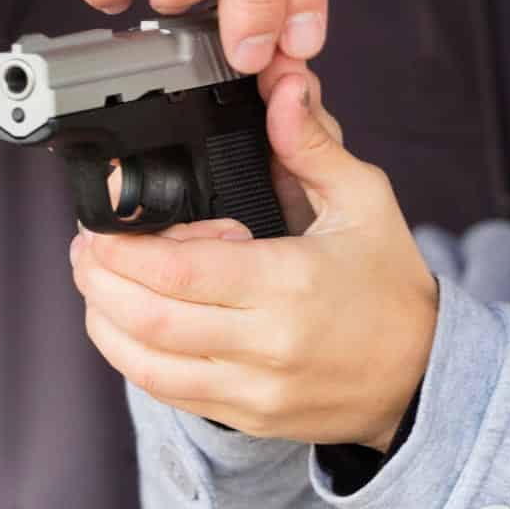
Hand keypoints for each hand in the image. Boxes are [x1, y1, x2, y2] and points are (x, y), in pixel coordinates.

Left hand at [70, 71, 437, 450]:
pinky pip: (167, 391)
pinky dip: (133, 355)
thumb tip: (283, 90)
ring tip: (99, 282)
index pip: (177, 270)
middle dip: (98, 279)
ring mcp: (253, 391)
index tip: (103, 221)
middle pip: (146, 320)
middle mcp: (266, 345)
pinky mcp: (246, 418)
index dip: (124, 247)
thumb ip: (312, 145)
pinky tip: (130, 322)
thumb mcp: (364, 202)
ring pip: (144, 364)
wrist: (422, 376)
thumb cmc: (391, 285)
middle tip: (87, 247)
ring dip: (105, 320)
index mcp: (290, 284)